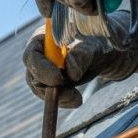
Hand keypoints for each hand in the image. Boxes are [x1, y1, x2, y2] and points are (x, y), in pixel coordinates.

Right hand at [23, 12, 137, 108]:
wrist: (105, 50)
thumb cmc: (98, 39)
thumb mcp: (93, 45)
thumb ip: (81, 55)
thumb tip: (71, 72)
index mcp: (45, 37)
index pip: (32, 54)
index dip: (41, 69)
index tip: (58, 79)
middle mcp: (40, 54)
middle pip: (33, 74)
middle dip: (50, 87)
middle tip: (71, 94)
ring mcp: (44, 69)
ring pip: (40, 88)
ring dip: (58, 97)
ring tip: (77, 99)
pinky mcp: (51, 82)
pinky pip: (51, 95)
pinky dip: (63, 100)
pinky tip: (77, 100)